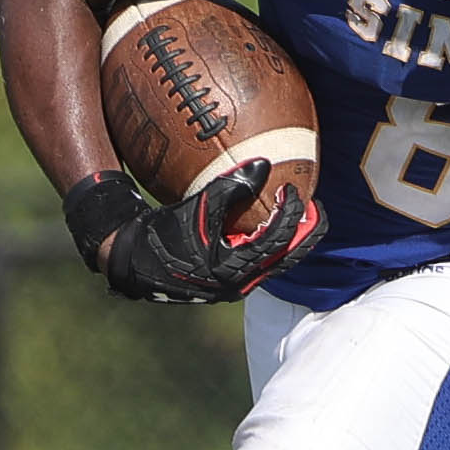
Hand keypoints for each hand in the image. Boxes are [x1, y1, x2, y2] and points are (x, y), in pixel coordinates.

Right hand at [96, 160, 324, 303]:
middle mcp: (240, 283)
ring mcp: (236, 285)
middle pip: (287, 259)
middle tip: (316, 207)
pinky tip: (271, 223)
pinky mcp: (228, 280)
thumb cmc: (161, 235)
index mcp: (233, 269)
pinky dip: (273, 243)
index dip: (290, 214)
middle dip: (306, 233)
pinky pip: (261, 262)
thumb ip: (230, 188)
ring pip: (277, 263)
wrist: (132, 261)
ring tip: (302, 215)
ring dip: (292, 239)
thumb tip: (264, 165)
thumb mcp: (196, 208)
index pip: (278, 242)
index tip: (291, 189)